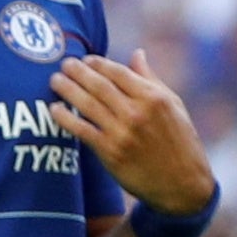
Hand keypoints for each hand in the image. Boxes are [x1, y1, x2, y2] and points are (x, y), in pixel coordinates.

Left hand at [47, 50, 215, 220]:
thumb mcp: (173, 105)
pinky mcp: (111, 152)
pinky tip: (54, 109)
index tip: (85, 60)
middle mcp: (137, 112)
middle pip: (100, 85)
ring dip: (68, 90)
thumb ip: (151, 79)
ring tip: (55, 80)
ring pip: (88, 105)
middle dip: (78, 72)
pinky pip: (82, 130)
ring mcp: (123, 132)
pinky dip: (66, 118)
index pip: (119, 73)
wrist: (182, 183)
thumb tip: (137, 53)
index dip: (99, 64)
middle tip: (64, 64)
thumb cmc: (178, 141)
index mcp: (154, 97)